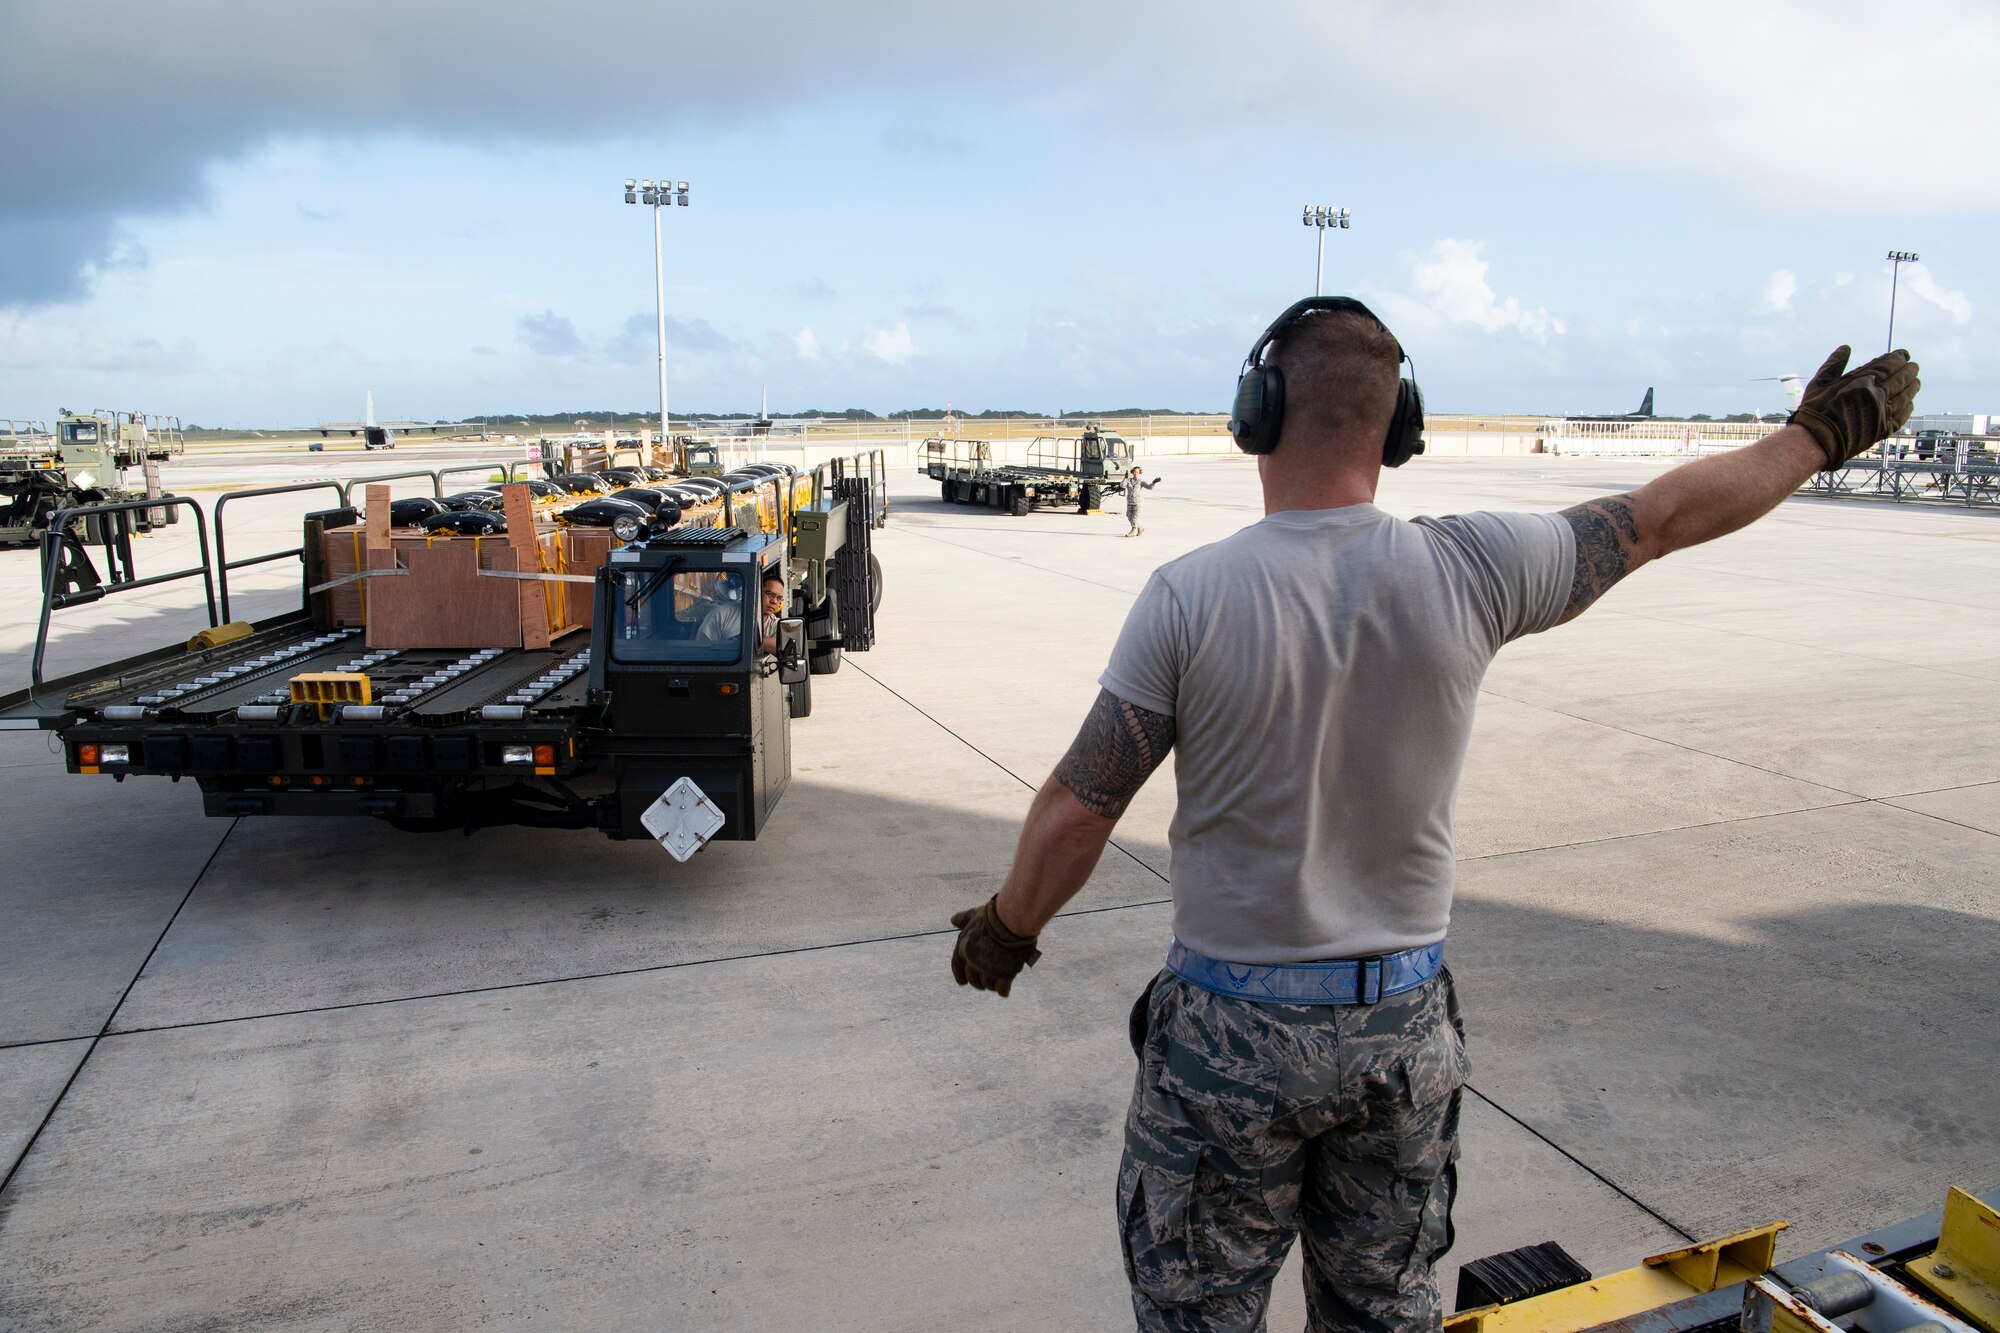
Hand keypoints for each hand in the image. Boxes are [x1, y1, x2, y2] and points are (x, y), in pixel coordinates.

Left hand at [949, 895, 1041, 996]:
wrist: (1011, 920)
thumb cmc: (994, 915)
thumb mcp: (975, 915)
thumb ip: (964, 919)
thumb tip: (953, 919)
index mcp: (962, 949)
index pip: (957, 967)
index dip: (960, 975)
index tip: (962, 982)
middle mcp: (972, 962)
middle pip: (973, 979)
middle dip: (978, 982)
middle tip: (984, 982)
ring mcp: (988, 970)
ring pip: (987, 985)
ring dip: (991, 985)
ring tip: (997, 981)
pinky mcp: (1004, 975)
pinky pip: (1001, 989)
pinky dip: (1003, 990)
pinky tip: (1004, 990)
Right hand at [1788, 345, 1921, 468]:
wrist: (1817, 440)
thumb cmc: (1816, 410)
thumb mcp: (1821, 382)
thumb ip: (1835, 363)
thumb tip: (1845, 348)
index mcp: (1864, 380)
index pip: (1890, 364)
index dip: (1900, 358)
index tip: (1904, 355)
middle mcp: (1878, 394)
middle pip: (1902, 378)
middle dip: (1910, 370)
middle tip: (1913, 367)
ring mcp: (1883, 412)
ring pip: (1906, 395)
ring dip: (1913, 387)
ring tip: (1915, 382)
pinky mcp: (1883, 429)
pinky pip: (1903, 415)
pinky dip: (1908, 407)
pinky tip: (1909, 402)